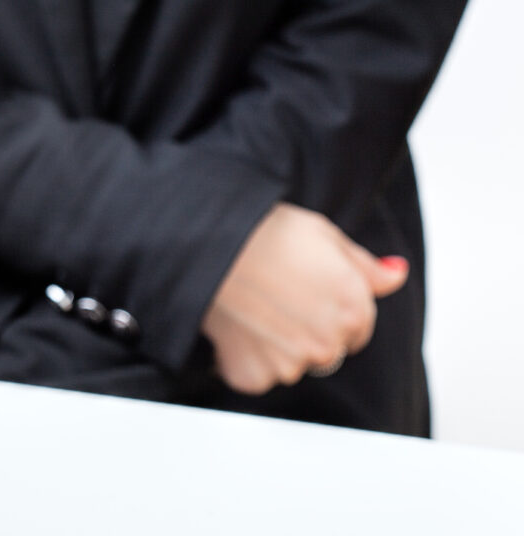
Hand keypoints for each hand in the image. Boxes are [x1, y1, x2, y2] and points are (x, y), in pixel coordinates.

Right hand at [202, 202, 408, 394]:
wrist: (209, 244)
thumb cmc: (265, 231)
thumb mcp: (323, 234)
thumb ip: (366, 266)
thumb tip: (398, 275)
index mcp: (354, 310)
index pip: (356, 331)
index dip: (329, 311)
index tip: (303, 295)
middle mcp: (329, 343)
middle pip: (326, 353)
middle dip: (305, 333)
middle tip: (274, 300)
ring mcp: (291, 363)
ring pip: (290, 366)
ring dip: (275, 349)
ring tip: (251, 311)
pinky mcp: (254, 375)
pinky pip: (256, 376)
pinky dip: (245, 359)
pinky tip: (236, 327)